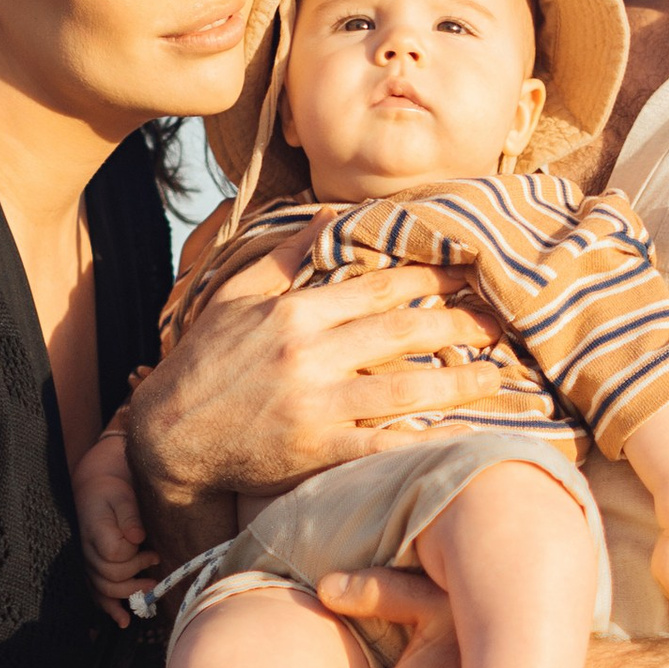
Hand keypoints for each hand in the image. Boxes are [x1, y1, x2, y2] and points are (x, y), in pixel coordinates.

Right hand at [72, 431, 157, 625]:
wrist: (96, 488)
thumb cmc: (112, 489)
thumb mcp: (122, 494)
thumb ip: (128, 514)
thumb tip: (136, 537)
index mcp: (96, 531)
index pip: (115, 556)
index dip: (135, 558)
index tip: (152, 553)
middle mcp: (88, 550)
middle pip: (110, 577)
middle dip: (135, 579)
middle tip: (155, 578)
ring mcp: (88, 562)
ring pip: (103, 589)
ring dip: (126, 596)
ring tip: (148, 596)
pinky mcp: (92, 568)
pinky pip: (96, 592)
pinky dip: (109, 609)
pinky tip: (123, 621)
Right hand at [127, 267, 502, 504]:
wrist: (167, 437)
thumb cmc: (202, 363)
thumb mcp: (234, 297)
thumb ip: (286, 257)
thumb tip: (329, 217)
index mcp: (295, 312)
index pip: (378, 287)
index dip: (430, 280)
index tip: (468, 274)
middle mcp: (310, 353)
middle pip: (402, 331)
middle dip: (459, 323)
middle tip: (501, 321)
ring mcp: (315, 403)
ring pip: (404, 387)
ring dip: (459, 380)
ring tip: (499, 374)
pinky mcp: (315, 449)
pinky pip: (382, 444)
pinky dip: (425, 442)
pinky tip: (461, 437)